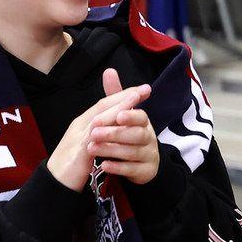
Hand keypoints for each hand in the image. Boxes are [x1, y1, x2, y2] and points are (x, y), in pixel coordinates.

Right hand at [46, 71, 149, 190]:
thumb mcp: (87, 146)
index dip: (120, 96)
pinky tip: (121, 124)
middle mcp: (79, 127)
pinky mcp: (79, 153)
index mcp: (81, 124)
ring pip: (99, 117)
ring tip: (135, 99)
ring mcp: (78, 138)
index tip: (140, 90)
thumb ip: (99, 134)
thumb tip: (112, 126)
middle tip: (144, 88)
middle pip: (102, 106)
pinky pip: (94, 137)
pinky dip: (108, 128)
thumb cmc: (72, 165)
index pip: (102, 105)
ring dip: (118, 107)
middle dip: (123, 96)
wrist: (55, 183)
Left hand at [87, 68, 159, 184]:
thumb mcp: (121, 115)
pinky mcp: (145, 171)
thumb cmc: (127, 135)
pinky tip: (104, 165)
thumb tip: (109, 71)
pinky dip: (118, 167)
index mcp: (143, 123)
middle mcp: (150, 138)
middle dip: (115, 133)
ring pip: (133, 152)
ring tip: (92, 149)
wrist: (139, 163)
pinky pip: (133, 169)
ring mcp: (149, 155)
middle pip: (137, 134)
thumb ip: (115, 95)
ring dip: (112, 149)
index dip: (131, 115)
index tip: (118, 115)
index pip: (141, 116)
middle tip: (94, 133)